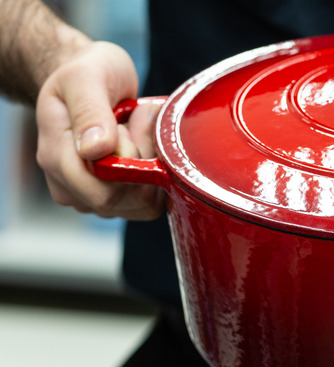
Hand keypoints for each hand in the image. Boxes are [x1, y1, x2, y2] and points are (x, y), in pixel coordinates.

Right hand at [35, 41, 164, 219]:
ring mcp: (91, 195)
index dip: (128, 165)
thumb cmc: (87, 72)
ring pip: (139, 203)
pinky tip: (145, 145)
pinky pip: (147, 202)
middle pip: (123, 199)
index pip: (101, 192)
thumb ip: (89, 111)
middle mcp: (69, 185)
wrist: (89, 79)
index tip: (129, 123)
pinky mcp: (115, 198)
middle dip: (142, 161)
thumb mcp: (85, 77)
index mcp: (55, 158)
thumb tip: (95, 150)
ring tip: (138, 127)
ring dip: (150, 165)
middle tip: (139, 119)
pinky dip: (155, 175)